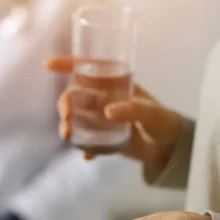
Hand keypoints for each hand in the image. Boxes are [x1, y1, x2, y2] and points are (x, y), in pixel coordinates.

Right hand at [47, 56, 182, 165]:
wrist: (170, 148)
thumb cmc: (163, 122)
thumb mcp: (150, 113)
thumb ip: (132, 110)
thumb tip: (108, 112)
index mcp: (116, 83)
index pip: (89, 68)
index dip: (68, 63)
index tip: (49, 64)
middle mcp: (105, 97)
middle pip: (76, 94)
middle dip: (65, 104)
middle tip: (68, 119)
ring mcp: (102, 117)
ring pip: (76, 116)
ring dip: (68, 124)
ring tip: (69, 137)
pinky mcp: (103, 136)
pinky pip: (87, 139)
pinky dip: (85, 147)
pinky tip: (88, 156)